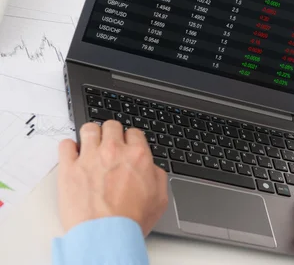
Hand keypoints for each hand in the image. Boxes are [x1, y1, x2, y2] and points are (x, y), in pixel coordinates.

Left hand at [58, 120, 168, 235]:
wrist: (107, 236)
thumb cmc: (131, 221)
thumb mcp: (160, 198)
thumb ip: (157, 176)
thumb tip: (151, 168)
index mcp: (138, 156)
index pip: (134, 132)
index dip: (131, 140)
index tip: (127, 146)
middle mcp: (114, 151)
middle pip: (111, 125)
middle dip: (112, 133)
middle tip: (109, 145)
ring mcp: (89, 158)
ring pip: (89, 129)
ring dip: (91, 135)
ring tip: (90, 146)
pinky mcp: (69, 169)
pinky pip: (65, 145)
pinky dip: (69, 147)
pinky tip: (73, 155)